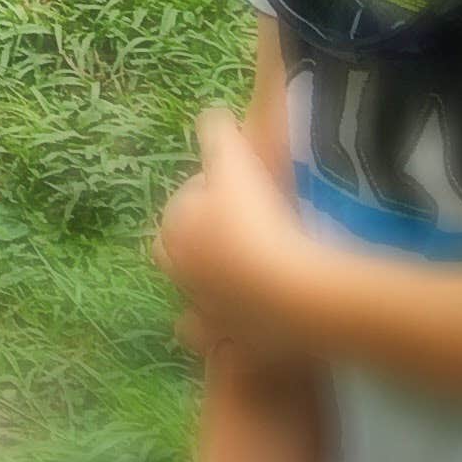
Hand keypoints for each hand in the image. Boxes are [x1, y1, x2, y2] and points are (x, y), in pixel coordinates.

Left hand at [156, 109, 322, 367]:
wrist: (288, 290)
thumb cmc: (256, 218)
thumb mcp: (236, 159)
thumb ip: (219, 133)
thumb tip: (212, 114)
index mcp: (174, 231)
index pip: (179, 211)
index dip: (203, 199)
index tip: (234, 193)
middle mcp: (182, 275)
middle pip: (173, 258)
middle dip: (188, 249)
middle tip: (224, 238)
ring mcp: (206, 314)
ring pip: (190, 308)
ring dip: (202, 296)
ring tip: (228, 287)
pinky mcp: (233, 345)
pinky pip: (220, 346)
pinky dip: (223, 341)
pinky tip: (236, 336)